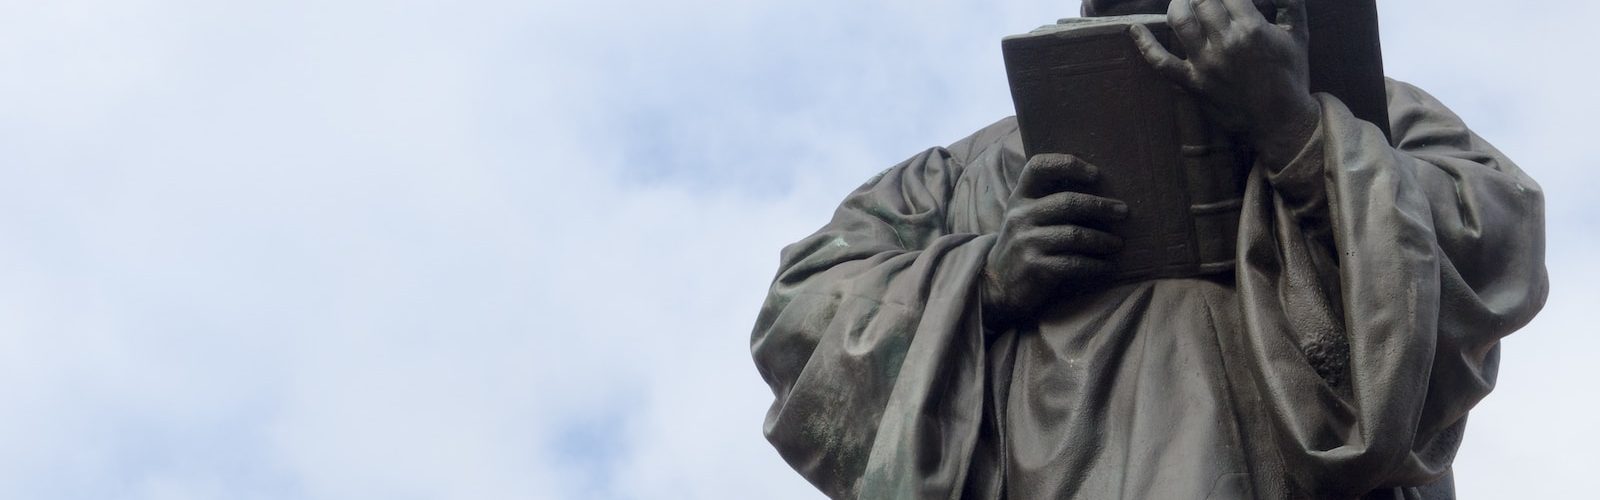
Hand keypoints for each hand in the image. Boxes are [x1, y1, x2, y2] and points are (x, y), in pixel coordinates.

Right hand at [982, 154, 1127, 330]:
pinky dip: (1095, 266)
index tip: (1095, 173)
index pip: (1039, 167)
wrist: (996, 283)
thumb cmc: (1023, 243)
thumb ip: (1049, 200)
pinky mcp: (1035, 267)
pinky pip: (1074, 263)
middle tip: (1123, 212)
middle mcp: (1020, 216)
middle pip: (1067, 202)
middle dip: (1100, 206)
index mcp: (1020, 197)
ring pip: (1074, 234)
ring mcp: (1026, 242)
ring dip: (1102, 240)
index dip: (1067, 164)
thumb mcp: (1026, 216)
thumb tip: (1100, 190)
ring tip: (1118, 243)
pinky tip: (1107, 267)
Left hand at [1129, 0, 1320, 167]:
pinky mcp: (1192, 83)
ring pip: (1180, 22)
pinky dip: (1144, 44)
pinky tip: (1134, 28)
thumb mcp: (1299, 35)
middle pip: (1201, 1)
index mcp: (1253, 28)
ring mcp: (1205, 64)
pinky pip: (1160, 63)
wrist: (1281, 122)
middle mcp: (1225, 43)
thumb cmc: (1291, 76)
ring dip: (1178, 5)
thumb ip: (1290, 3)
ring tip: (1183, 2)